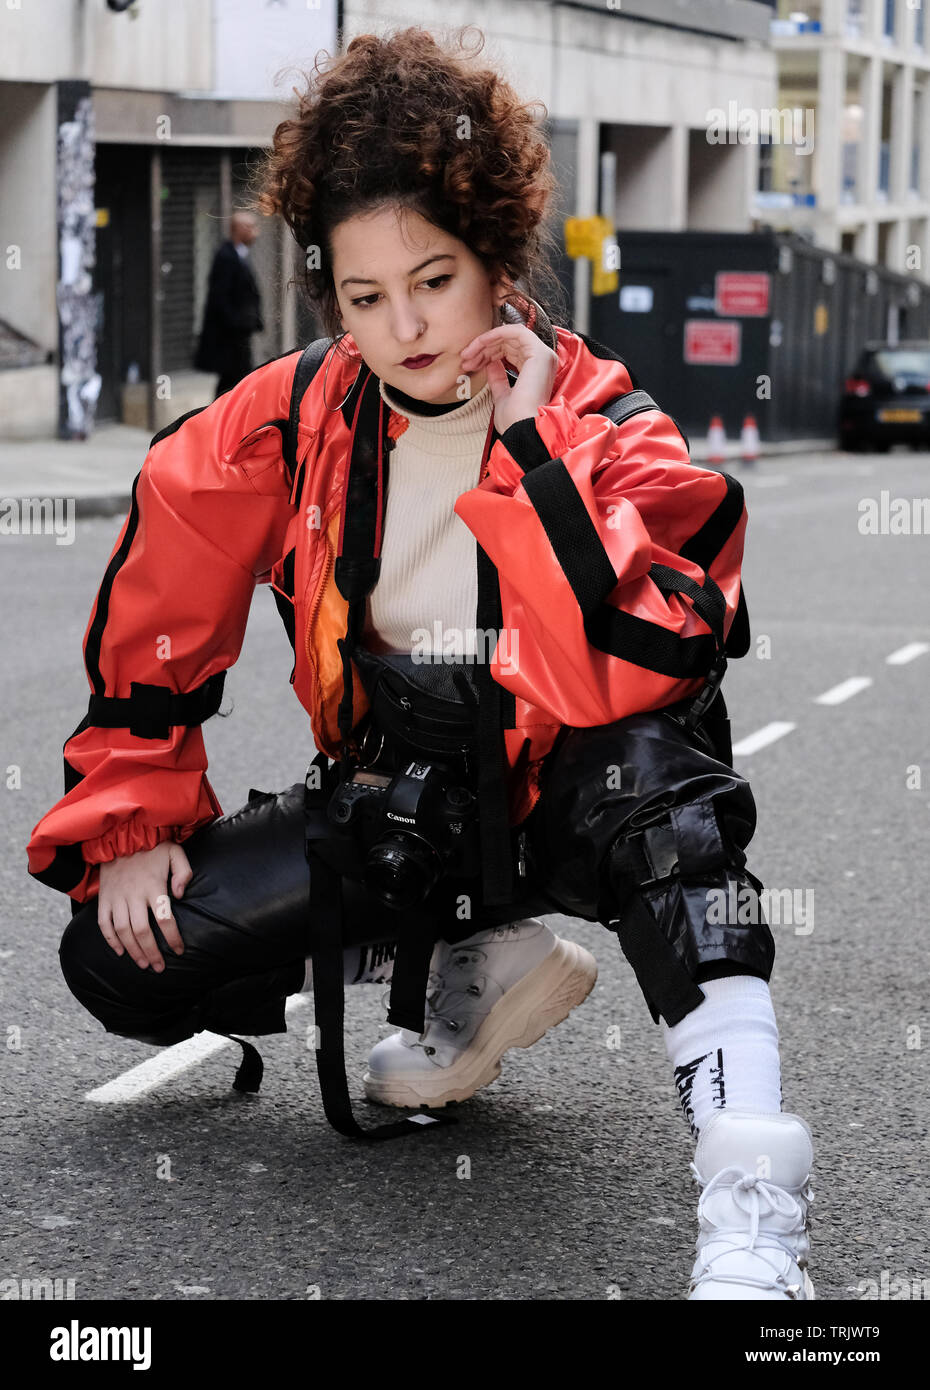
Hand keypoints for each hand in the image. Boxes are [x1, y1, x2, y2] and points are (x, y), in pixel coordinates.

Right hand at [97, 841, 191, 971]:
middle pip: (141, 931)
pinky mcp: (104, 899)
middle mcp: (133, 895)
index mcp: (153, 885)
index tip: (179, 950)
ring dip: (133, 951)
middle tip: (160, 968)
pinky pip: (104, 924)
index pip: (164, 918)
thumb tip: (179, 895)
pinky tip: (120, 952)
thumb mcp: (175, 852)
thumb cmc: (152, 847)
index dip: (172, 937)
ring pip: (123, 932)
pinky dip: (110, 941)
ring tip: (144, 964)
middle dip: (152, 952)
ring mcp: (116, 898)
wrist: (120, 836)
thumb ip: (183, 871)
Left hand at [459, 323, 557, 434]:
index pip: (510, 354)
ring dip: (486, 342)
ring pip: (510, 335)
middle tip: (465, 359)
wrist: (522, 430)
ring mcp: (543, 357)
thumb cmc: (515, 422)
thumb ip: (498, 379)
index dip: (488, 355)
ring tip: (469, 355)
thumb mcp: (501, 396)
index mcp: (535, 373)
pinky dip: (496, 334)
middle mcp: (542, 363)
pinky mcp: (539, 353)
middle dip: (484, 348)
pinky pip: (515, 331)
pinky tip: (481, 343)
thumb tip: (491, 364)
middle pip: (509, 343)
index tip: (470, 364)